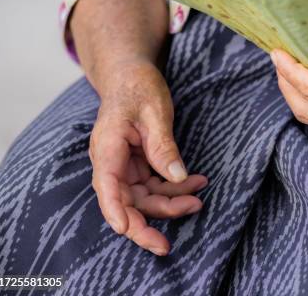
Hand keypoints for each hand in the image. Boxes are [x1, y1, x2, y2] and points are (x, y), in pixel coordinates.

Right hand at [88, 59, 206, 255]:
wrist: (131, 75)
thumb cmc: (138, 86)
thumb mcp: (154, 111)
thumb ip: (163, 145)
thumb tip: (177, 177)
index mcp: (108, 147)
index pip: (107, 185)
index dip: (116, 211)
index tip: (128, 230)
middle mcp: (111, 161)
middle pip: (126, 201)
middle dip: (151, 219)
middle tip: (176, 232)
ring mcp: (124, 165)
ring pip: (144, 197)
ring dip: (171, 200)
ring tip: (199, 193)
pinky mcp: (137, 165)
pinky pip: (154, 184)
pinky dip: (174, 186)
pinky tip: (196, 182)